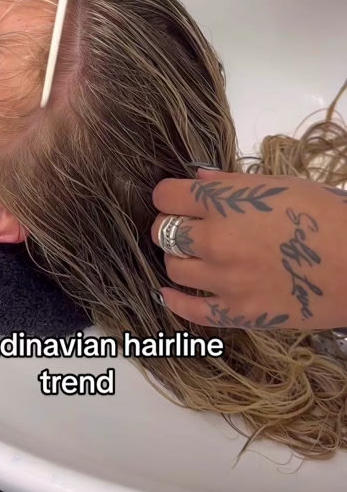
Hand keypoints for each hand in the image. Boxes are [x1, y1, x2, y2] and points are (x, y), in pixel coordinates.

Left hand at [151, 168, 346, 330]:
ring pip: (173, 268)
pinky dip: (175, 301)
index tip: (176, 199)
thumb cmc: (327, 215)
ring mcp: (224, 279)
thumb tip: (199, 178)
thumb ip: (232, 183)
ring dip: (178, 259)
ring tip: (192, 256)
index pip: (166, 196)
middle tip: (185, 227)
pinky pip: (191, 310)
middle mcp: (215, 239)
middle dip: (170, 226)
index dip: (169, 196)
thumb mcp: (280, 185)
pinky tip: (170, 293)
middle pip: (164, 232)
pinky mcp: (238, 313)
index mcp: (223, 202)